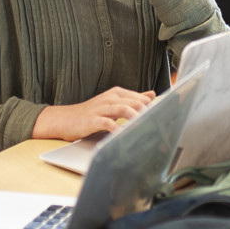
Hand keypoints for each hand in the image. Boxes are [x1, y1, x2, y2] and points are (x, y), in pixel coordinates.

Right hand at [31, 86, 155, 141]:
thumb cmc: (89, 114)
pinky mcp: (92, 120)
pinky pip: (107, 123)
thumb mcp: (112, 104)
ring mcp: (100, 109)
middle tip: (161, 121)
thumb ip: (132, 99)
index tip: (166, 114)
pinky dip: (117, 128)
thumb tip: (151, 94)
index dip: (152, 106)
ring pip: (122, 108)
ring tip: (147, 124)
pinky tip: (125, 134)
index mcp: (116, 94)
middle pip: (133, 101)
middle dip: (147, 111)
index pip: (138, 97)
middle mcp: (109, 99)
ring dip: (136, 116)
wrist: (64, 119)